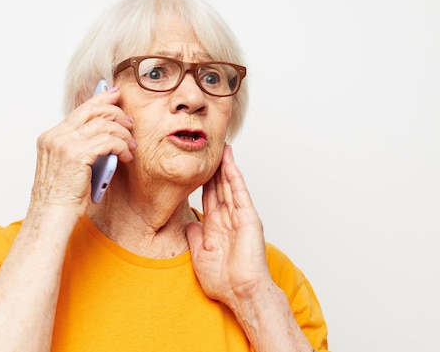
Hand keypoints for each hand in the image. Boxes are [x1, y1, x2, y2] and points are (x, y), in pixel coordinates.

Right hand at [29, 86, 135, 213]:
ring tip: (131, 145)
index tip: (115, 95)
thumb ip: (80, 147)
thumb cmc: (61, 198)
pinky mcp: (77, 155)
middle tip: (129, 122)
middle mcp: (55, 136)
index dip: (99, 99)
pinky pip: (108, 141)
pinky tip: (127, 155)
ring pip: (103, 125)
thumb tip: (105, 134)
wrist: (51, 217)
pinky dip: (122, 146)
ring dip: (122, 133)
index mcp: (50, 137)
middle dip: (115, 111)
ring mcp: (64, 144)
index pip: (79, 110)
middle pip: (91, 110)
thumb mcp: (69, 166)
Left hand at [186, 144, 271, 305]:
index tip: (198, 166)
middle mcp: (228, 219)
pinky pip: (240, 193)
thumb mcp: (200, 256)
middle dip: (215, 169)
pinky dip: (235, 177)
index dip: (204, 181)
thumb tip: (190, 224)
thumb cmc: (224, 281)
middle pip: (220, 187)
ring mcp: (240, 217)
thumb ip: (195, 237)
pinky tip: (229, 163)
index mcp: (216, 227)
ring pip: (230, 186)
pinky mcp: (249, 218)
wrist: (240, 292)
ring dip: (226, 167)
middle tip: (210, 148)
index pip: (209, 198)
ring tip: (221, 148)